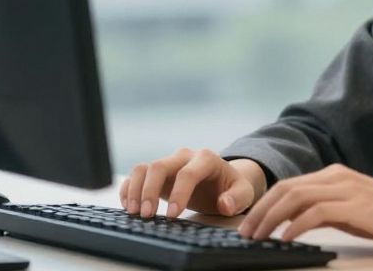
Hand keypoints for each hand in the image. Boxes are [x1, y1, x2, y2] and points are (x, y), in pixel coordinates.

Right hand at [120, 148, 264, 218]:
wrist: (222, 182)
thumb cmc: (231, 188)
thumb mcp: (243, 193)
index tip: (172, 215)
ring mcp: (169, 163)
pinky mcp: (158, 174)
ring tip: (134, 212)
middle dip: (150, 191)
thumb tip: (224, 204)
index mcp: (206, 159)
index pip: (188, 173)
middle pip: (159, 166)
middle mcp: (184, 157)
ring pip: (144, 168)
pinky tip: (129, 205)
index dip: (179, 193)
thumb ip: (236, 198)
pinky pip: (138, 175)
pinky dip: (130, 188)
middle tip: (147, 215)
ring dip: (136, 189)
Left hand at [237, 163, 372, 245]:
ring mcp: (346, 189)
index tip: (249, 224)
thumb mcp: (350, 212)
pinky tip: (286, 238)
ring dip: (272, 218)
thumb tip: (292, 224)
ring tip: (259, 237)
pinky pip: (317, 212)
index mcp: (333, 175)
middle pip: (286, 188)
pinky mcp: (356, 205)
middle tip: (245, 232)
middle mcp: (336, 176)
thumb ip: (324, 212)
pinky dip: (296, 224)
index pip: (288, 185)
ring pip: (296, 197)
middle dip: (260, 211)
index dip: (264, 204)